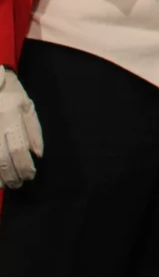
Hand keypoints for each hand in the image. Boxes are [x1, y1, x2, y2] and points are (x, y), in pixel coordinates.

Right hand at [0, 66, 43, 188]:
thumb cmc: (10, 93)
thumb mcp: (27, 106)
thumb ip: (33, 130)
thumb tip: (37, 154)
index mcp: (11, 117)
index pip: (19, 148)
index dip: (25, 165)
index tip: (30, 175)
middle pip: (2, 159)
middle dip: (11, 175)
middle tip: (17, 184)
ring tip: (5, 184)